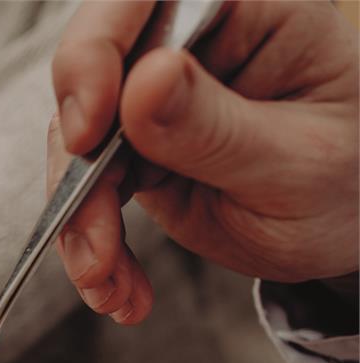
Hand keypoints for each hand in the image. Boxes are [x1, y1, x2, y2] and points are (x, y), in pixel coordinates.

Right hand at [47, 0, 358, 324]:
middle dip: (79, 166)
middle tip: (93, 237)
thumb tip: (139, 85)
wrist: (350, 233)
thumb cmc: (352, 184)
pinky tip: (119, 290)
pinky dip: (90, 246)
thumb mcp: (295, 164)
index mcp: (251, 12)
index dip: (98, 50)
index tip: (91, 129)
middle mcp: (193, 45)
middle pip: (90, 75)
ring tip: (109, 285)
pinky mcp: (134, 149)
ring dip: (79, 223)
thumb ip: (216, 127)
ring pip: (75, 142)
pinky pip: (82, 189)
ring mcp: (155, 99)